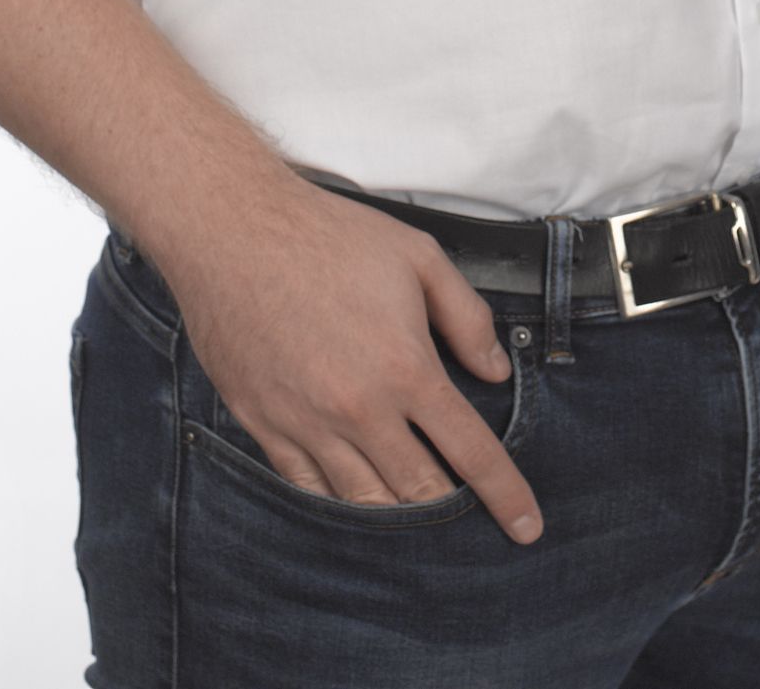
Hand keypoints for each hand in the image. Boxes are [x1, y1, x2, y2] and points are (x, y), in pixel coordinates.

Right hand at [145, 174, 544, 536]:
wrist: (233, 232)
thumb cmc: (331, 237)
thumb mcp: (420, 259)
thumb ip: (467, 319)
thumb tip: (497, 371)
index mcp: (406, 368)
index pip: (469, 451)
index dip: (504, 494)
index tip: (526, 527)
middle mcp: (358, 409)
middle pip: (418, 490)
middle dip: (450, 514)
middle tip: (470, 523)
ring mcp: (306, 423)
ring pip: (362, 500)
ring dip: (396, 515)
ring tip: (418, 518)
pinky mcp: (263, 425)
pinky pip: (306, 487)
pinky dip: (337, 502)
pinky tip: (356, 500)